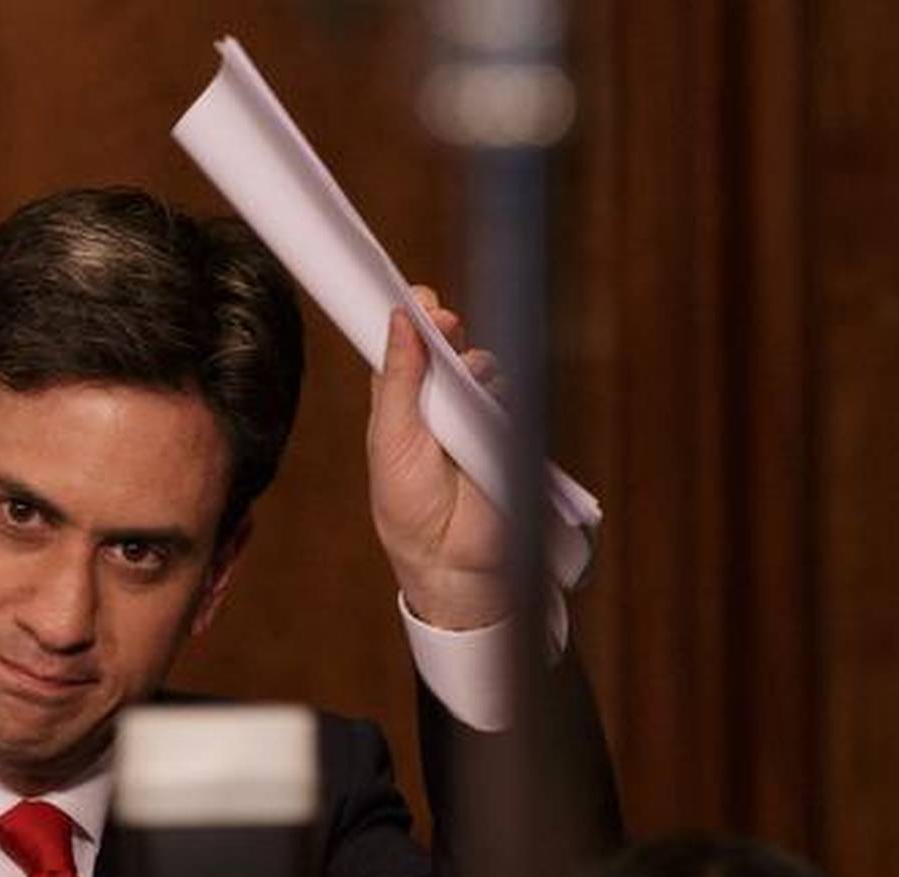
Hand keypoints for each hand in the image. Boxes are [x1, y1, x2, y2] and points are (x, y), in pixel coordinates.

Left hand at [367, 288, 511, 630]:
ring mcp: (474, 413)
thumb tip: (399, 322)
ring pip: (479, 364)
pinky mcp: (505, 428)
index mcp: (400, 402)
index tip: (414, 300)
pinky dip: (498, 387)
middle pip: (444, 346)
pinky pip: (508, 392)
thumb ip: (396, 379)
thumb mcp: (390, 437)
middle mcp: (437, 402)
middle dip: (443, 327)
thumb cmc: (408, 504)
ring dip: (473, 361)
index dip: (410, 320)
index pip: (405, 346)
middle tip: (442, 319)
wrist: (449, 555)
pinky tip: (489, 395)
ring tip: (465, 375)